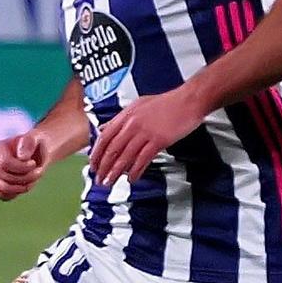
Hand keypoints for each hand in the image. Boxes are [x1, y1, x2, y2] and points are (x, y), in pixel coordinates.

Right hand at [0, 131, 52, 200]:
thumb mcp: (35, 138)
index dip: (21, 168)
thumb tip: (21, 157)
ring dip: (23, 187)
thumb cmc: (35, 145)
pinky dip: (18, 193)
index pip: (4, 164)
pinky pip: (4, 197)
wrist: (36, 154)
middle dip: (25, 177)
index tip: (34, 163)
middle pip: (4, 177)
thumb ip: (28, 143)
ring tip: (34, 179)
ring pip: (3, 189)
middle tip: (39, 171)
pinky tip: (27, 184)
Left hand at [89, 87, 206, 186]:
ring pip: (125, 157)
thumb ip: (120, 118)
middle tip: (99, 178)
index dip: (97, 153)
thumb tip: (104, 127)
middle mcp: (132, 124)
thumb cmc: (166, 103)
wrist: (188, 100)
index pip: (105, 137)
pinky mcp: (158, 141)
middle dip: (103, 167)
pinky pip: (143, 159)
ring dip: (115, 172)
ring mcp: (145, 133)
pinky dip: (135, 171)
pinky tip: (132, 178)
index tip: (93, 164)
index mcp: (126, 115)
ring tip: (110, 182)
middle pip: (112, 149)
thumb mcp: (138, 105)